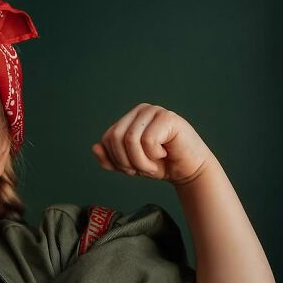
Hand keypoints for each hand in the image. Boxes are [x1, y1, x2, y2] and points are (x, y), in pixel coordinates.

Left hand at [91, 103, 215, 184]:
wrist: (187, 170)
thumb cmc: (160, 165)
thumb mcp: (130, 166)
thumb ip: (110, 159)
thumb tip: (95, 147)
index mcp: (129, 119)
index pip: (107, 138)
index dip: (115, 160)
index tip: (131, 169)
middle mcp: (140, 111)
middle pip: (116, 137)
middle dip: (126, 162)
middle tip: (142, 170)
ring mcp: (154, 111)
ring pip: (130, 140)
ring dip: (140, 162)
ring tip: (153, 165)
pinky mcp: (168, 118)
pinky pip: (148, 141)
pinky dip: (153, 156)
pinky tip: (165, 154)